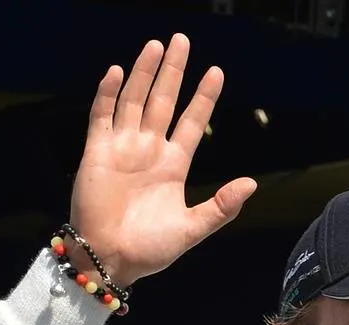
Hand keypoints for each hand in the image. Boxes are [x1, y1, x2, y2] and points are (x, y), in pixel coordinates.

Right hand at [69, 33, 256, 285]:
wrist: (109, 259)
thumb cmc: (150, 249)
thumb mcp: (192, 228)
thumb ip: (220, 207)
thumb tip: (251, 184)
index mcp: (173, 166)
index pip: (191, 122)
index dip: (203, 98)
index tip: (216, 72)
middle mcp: (148, 150)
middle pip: (163, 101)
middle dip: (173, 71)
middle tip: (182, 40)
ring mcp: (122, 148)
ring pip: (135, 100)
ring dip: (144, 73)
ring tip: (156, 45)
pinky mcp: (97, 152)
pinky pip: (102, 116)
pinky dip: (108, 94)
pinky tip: (118, 72)